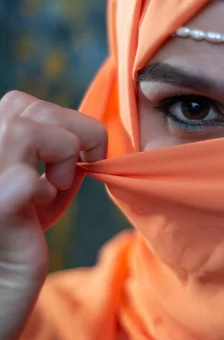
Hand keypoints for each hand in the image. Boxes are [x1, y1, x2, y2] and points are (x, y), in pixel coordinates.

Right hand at [0, 91, 106, 339]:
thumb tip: (88, 133)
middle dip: (71, 131)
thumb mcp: (40, 185)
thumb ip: (56, 154)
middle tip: (77, 169)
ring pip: (25, 131)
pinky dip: (44, 188)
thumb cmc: (18, 236)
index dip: (63, 121)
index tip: (81, 156)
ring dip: (61, 154)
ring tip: (56, 187)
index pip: (20, 103)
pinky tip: (38, 207)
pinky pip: (24, 181)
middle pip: (23, 106)